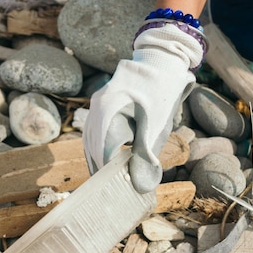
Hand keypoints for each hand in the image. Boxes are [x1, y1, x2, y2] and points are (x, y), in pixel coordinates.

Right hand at [83, 23, 203, 192]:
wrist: (162, 60)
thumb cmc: (161, 94)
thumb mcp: (157, 128)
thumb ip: (146, 158)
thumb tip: (141, 188)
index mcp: (107, 114)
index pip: (102, 154)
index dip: (108, 175)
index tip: (116, 192)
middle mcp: (96, 109)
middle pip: (92, 148)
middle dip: (100, 170)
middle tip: (109, 191)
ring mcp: (96, 105)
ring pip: (91, 139)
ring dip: (98, 159)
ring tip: (106, 178)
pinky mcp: (100, 103)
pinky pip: (94, 130)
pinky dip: (99, 146)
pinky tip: (108, 156)